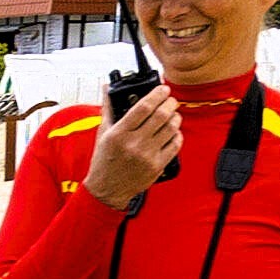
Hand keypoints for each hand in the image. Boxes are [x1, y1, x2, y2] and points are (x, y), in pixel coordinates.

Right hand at [86, 81, 184, 211]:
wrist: (107, 190)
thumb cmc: (104, 161)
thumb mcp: (102, 133)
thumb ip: (108, 109)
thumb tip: (107, 88)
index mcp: (119, 133)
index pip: (144, 107)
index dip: (157, 94)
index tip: (163, 89)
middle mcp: (134, 144)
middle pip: (161, 115)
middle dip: (170, 103)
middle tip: (170, 99)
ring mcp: (147, 156)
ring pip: (171, 129)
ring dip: (175, 117)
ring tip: (173, 114)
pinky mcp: (157, 166)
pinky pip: (175, 145)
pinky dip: (177, 135)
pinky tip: (173, 131)